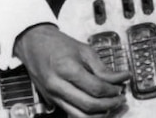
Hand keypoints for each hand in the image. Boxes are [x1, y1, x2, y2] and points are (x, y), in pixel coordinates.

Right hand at [13, 23, 129, 116]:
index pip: (95, 88)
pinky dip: (88, 114)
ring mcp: (53, 96)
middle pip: (89, 105)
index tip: (122, 86)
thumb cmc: (57, 44)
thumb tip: (121, 77)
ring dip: (100, 113)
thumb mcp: (84, 50)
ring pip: (80, 115)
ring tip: (112, 104)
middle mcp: (58, 86)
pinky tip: (98, 107)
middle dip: (110, 104)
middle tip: (121, 98)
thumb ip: (102, 68)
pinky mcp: (51, 101)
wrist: (33, 45)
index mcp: (67, 69)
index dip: (112, 90)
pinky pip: (72, 114)